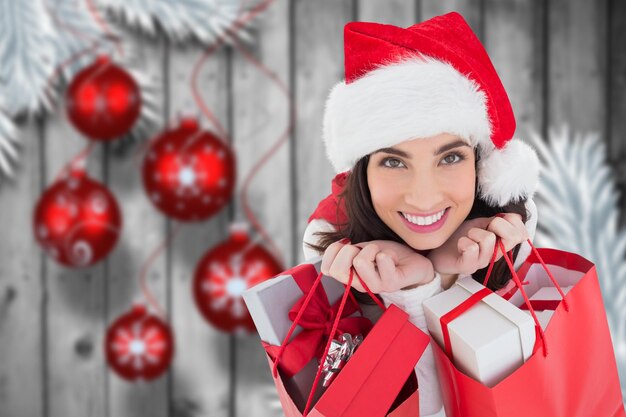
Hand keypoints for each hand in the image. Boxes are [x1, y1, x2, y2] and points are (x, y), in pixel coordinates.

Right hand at [320, 239, 434, 292]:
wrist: (412, 260)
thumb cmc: (385, 255)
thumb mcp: (361, 249)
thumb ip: (346, 251)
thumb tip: (338, 245)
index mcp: (350, 277)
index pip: (327, 270)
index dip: (334, 251)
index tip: (349, 245)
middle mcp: (360, 285)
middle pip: (337, 270)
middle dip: (348, 250)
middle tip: (364, 250)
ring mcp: (376, 286)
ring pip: (359, 263)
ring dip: (371, 249)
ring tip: (380, 253)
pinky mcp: (392, 283)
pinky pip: (383, 261)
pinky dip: (387, 252)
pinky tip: (392, 257)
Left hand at [427, 213, 528, 275]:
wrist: (439, 251)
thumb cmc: (460, 237)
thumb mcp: (480, 224)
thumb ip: (497, 221)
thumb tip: (515, 216)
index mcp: (501, 244)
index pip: (522, 234)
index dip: (512, 221)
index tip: (495, 221)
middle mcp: (495, 255)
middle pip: (513, 237)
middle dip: (496, 224)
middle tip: (483, 228)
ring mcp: (482, 262)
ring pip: (488, 239)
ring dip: (474, 232)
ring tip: (467, 237)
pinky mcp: (468, 267)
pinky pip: (471, 248)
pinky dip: (463, 241)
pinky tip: (460, 244)